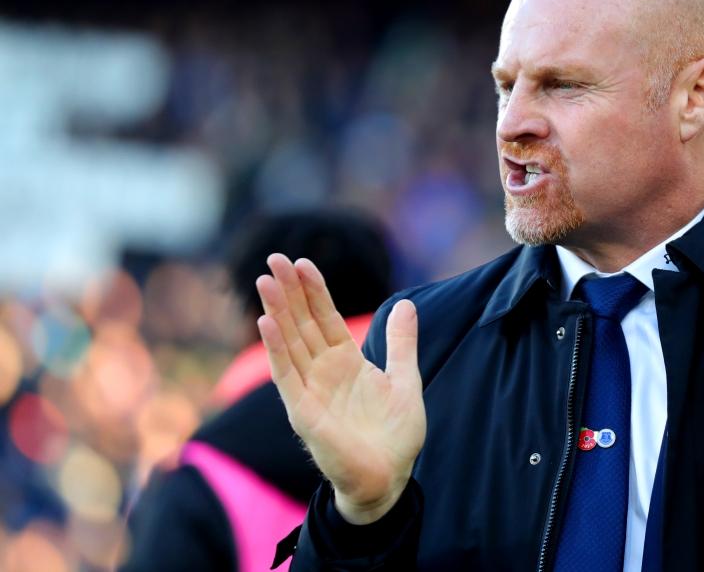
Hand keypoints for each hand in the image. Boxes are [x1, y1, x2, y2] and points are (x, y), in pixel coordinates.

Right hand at [256, 253, 425, 523]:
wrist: (389, 478)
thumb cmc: (395, 435)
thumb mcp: (405, 379)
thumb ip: (401, 343)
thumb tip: (407, 303)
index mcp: (345, 362)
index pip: (325, 318)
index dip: (314, 290)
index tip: (302, 262)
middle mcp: (323, 372)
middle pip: (302, 324)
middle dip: (289, 291)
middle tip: (274, 258)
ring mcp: (310, 390)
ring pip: (290, 343)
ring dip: (277, 312)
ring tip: (265, 281)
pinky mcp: (303, 412)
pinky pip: (287, 375)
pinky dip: (276, 350)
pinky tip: (266, 323)